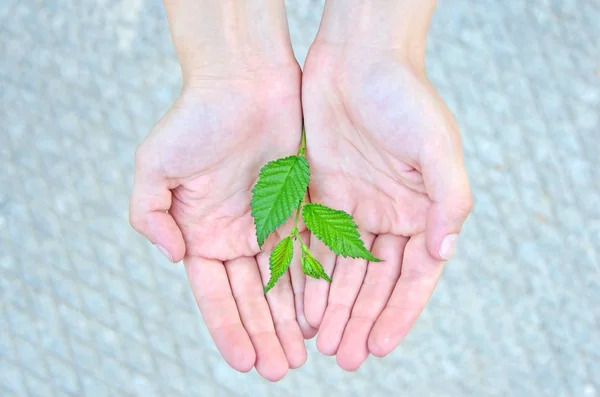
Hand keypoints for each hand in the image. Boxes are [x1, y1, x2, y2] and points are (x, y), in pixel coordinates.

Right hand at [129, 62, 315, 380]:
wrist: (244, 81)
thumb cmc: (196, 118)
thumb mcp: (155, 166)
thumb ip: (150, 216)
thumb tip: (175, 258)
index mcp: (201, 232)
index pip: (215, 293)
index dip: (228, 327)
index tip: (245, 361)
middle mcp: (235, 234)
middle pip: (252, 296)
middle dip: (265, 333)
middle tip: (281, 370)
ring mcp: (269, 223)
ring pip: (282, 282)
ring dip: (290, 319)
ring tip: (301, 355)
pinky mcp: (299, 207)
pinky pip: (308, 252)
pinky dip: (312, 284)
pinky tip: (320, 314)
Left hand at [301, 39, 472, 369]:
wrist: (357, 60)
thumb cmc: (404, 97)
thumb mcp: (438, 145)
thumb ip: (450, 199)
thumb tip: (445, 252)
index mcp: (422, 211)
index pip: (413, 276)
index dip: (398, 313)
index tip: (378, 346)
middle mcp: (389, 216)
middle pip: (374, 281)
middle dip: (360, 319)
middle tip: (344, 357)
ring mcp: (354, 207)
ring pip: (343, 270)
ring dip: (334, 306)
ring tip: (322, 343)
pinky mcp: (320, 194)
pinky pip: (314, 243)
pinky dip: (309, 274)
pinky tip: (301, 304)